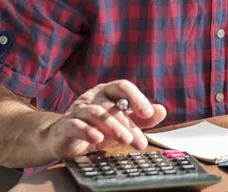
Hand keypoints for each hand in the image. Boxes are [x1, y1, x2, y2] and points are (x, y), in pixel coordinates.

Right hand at [45, 80, 166, 159]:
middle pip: (112, 104)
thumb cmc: (97, 128)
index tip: (148, 113)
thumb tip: (162, 110)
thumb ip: (141, 118)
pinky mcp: (66, 125)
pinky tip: (99, 139)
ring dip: (113, 127)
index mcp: (107, 92)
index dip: (136, 97)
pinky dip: (88, 131)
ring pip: (96, 113)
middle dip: (129, 124)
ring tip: (126, 140)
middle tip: (140, 141)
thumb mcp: (122, 124)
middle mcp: (93, 97)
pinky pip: (76, 125)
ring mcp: (78, 110)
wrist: (65, 139)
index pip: (123, 86)